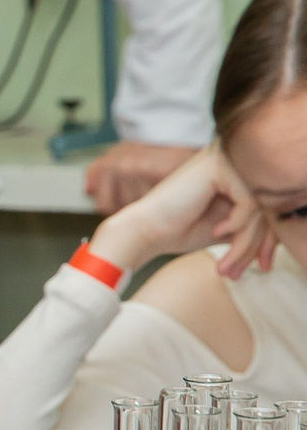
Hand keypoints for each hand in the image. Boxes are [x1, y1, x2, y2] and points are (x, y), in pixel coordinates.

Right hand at [89, 143, 267, 280]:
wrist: (143, 231)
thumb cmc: (177, 230)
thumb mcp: (228, 228)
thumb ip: (254, 224)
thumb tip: (286, 235)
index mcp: (233, 172)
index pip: (268, 204)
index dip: (269, 239)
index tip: (263, 266)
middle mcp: (232, 160)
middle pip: (268, 205)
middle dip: (261, 244)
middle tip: (254, 270)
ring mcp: (226, 160)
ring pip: (261, 206)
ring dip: (248, 242)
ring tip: (229, 263)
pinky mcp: (219, 166)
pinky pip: (250, 201)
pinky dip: (238, 225)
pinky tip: (217, 232)